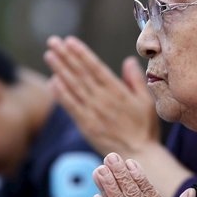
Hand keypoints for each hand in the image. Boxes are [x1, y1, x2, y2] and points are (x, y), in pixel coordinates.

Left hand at [44, 36, 158, 157]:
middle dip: (66, 56)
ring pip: (73, 87)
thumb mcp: (147, 102)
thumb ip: (136, 81)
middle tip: (53, 42)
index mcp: (118, 91)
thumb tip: (128, 61)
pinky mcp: (86, 125)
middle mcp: (103, 99)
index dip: (82, 53)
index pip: (96, 68)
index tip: (70, 41)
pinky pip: (71, 107)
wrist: (139, 155)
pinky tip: (52, 82)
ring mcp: (93, 112)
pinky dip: (61, 94)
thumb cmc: (145, 128)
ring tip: (49, 55)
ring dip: (60, 70)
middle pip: (81, 74)